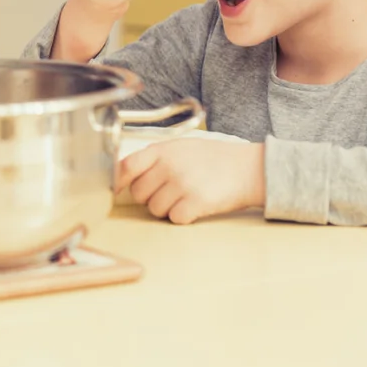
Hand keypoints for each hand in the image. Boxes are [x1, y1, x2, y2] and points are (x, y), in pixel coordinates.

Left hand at [116, 139, 264, 224]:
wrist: (248, 168)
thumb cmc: (212, 159)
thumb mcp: (181, 148)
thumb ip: (153, 158)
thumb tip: (121, 174)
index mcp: (163, 150)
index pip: (128, 166)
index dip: (119, 181)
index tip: (118, 190)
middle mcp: (170, 166)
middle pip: (139, 194)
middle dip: (150, 197)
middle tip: (170, 191)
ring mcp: (182, 184)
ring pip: (155, 209)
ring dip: (167, 208)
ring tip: (185, 196)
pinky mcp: (195, 203)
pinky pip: (174, 219)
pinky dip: (183, 216)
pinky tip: (195, 205)